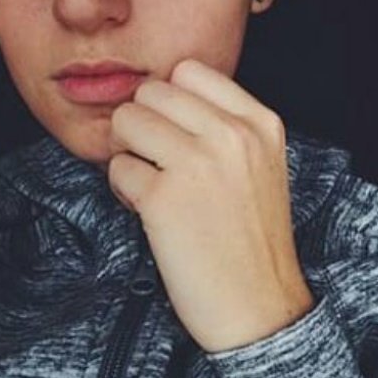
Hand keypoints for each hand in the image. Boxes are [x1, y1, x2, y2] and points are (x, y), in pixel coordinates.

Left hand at [108, 59, 312, 351]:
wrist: (259, 307)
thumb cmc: (253, 238)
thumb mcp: (262, 165)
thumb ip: (225, 125)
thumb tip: (162, 99)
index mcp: (261, 122)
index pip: (189, 70)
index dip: (170, 99)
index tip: (175, 131)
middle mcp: (232, 135)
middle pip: (151, 91)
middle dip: (143, 123)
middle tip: (155, 160)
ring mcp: (198, 163)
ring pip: (126, 120)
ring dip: (127, 152)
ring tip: (149, 183)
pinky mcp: (164, 198)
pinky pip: (116, 168)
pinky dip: (122, 190)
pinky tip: (148, 212)